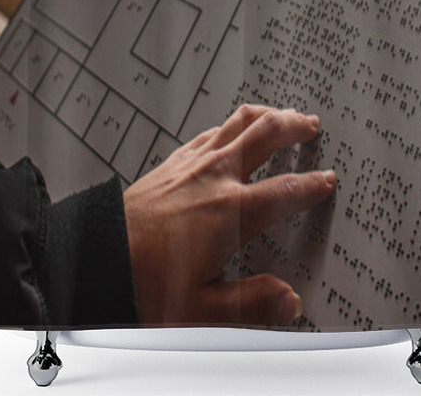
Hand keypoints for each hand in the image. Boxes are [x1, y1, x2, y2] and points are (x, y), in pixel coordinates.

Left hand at [122, 105, 335, 326]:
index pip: (286, 191)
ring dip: (266, 115)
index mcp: (230, 212)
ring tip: (281, 113)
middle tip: (310, 125)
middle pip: (266, 136)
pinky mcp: (172, 162)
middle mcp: (215, 178)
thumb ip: (251, 303)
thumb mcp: (201, 307)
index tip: (326, 180)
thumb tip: (288, 301)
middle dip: (293, 127)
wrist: (94, 257)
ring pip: (238, 123)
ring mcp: (192, 164)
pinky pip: (209, 131)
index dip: (312, 184)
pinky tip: (230, 128)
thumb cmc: (142, 281)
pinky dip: (230, 123)